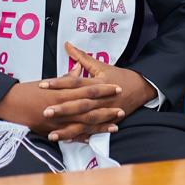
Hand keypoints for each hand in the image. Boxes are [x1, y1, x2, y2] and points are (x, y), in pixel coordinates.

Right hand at [0, 77, 123, 141]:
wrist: (10, 103)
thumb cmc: (29, 90)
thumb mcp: (49, 81)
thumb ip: (66, 77)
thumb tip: (78, 68)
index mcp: (63, 91)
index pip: (88, 89)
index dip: (104, 89)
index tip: (117, 87)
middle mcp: (63, 106)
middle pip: (90, 108)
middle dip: (107, 108)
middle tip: (122, 109)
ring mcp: (58, 121)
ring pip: (84, 124)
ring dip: (100, 124)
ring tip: (115, 125)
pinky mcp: (52, 131)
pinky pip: (71, 135)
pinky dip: (83, 136)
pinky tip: (94, 137)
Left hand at [37, 42, 156, 133]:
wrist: (141, 88)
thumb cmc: (119, 76)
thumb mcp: (101, 65)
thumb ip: (82, 57)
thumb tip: (67, 45)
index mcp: (97, 83)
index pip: (76, 82)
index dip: (59, 83)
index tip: (43, 85)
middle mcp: (100, 99)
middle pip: (79, 104)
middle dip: (62, 109)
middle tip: (45, 111)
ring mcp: (104, 112)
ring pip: (84, 121)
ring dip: (68, 128)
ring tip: (51, 133)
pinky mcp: (107, 122)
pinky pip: (91, 131)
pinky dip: (80, 136)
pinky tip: (66, 139)